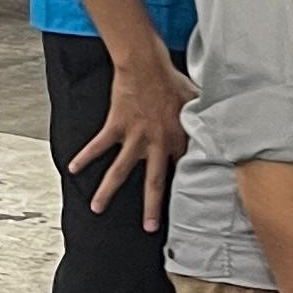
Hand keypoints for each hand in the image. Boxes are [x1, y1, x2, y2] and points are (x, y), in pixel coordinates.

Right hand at [71, 45, 191, 229]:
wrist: (146, 65)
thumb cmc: (172, 80)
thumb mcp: (196, 101)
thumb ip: (203, 119)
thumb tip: (218, 125)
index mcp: (177, 139)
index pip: (183, 170)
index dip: (184, 188)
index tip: (184, 209)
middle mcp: (156, 143)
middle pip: (153, 182)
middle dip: (151, 207)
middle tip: (149, 228)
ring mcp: (134, 136)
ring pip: (120, 170)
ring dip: (107, 190)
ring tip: (96, 207)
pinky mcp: (115, 126)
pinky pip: (98, 144)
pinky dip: (85, 156)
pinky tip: (73, 168)